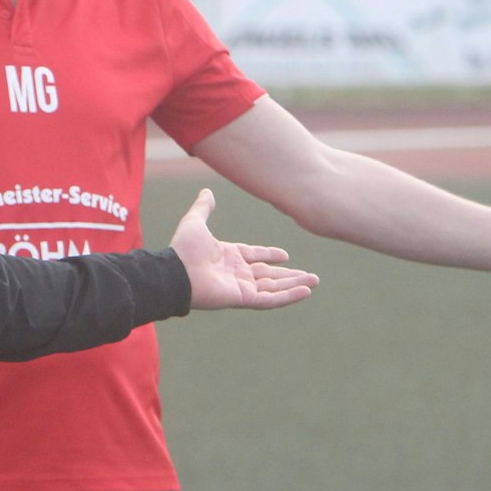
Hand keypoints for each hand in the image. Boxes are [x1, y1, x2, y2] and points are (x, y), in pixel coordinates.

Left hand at [169, 188, 316, 310]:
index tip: (285, 255)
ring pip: (273, 287)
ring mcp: (241, 287)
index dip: (269, 255)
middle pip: (269, 274)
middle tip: (312, 276)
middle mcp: (236, 273)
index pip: (254, 256)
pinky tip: (305, 292)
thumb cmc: (183, 249)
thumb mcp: (195, 222)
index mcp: (227, 256)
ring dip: (294, 284)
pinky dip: (288, 296)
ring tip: (315, 282)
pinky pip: (270, 299)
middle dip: (290, 275)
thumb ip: (203, 208)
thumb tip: (207, 191)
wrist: (176, 271)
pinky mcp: (243, 298)